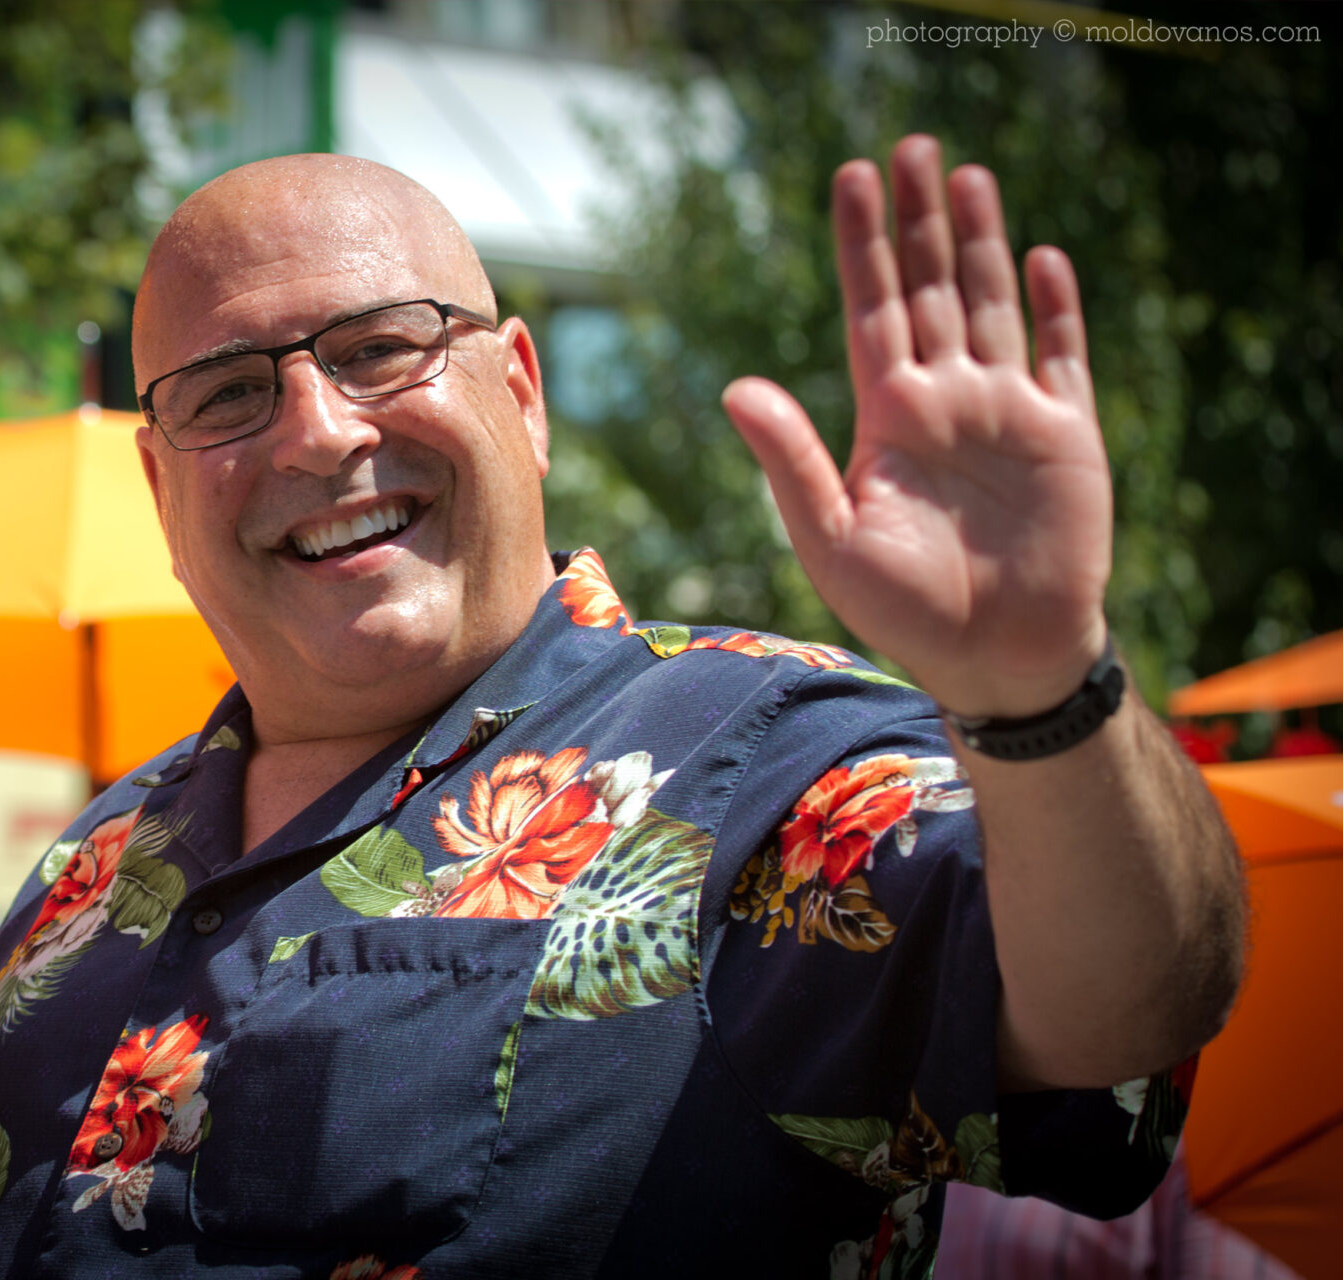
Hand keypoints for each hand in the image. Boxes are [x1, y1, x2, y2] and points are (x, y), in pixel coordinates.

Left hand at [722, 134, 1111, 717]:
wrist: (995, 659)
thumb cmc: (904, 612)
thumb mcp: (830, 536)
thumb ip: (789, 460)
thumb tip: (735, 386)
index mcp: (886, 418)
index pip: (870, 310)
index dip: (860, 244)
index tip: (849, 176)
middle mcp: (944, 401)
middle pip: (927, 289)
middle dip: (918, 220)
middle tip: (909, 146)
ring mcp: (1006, 412)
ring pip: (989, 304)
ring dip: (979, 242)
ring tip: (965, 174)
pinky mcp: (1065, 435)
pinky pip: (1061, 356)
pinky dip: (1055, 309)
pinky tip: (1043, 258)